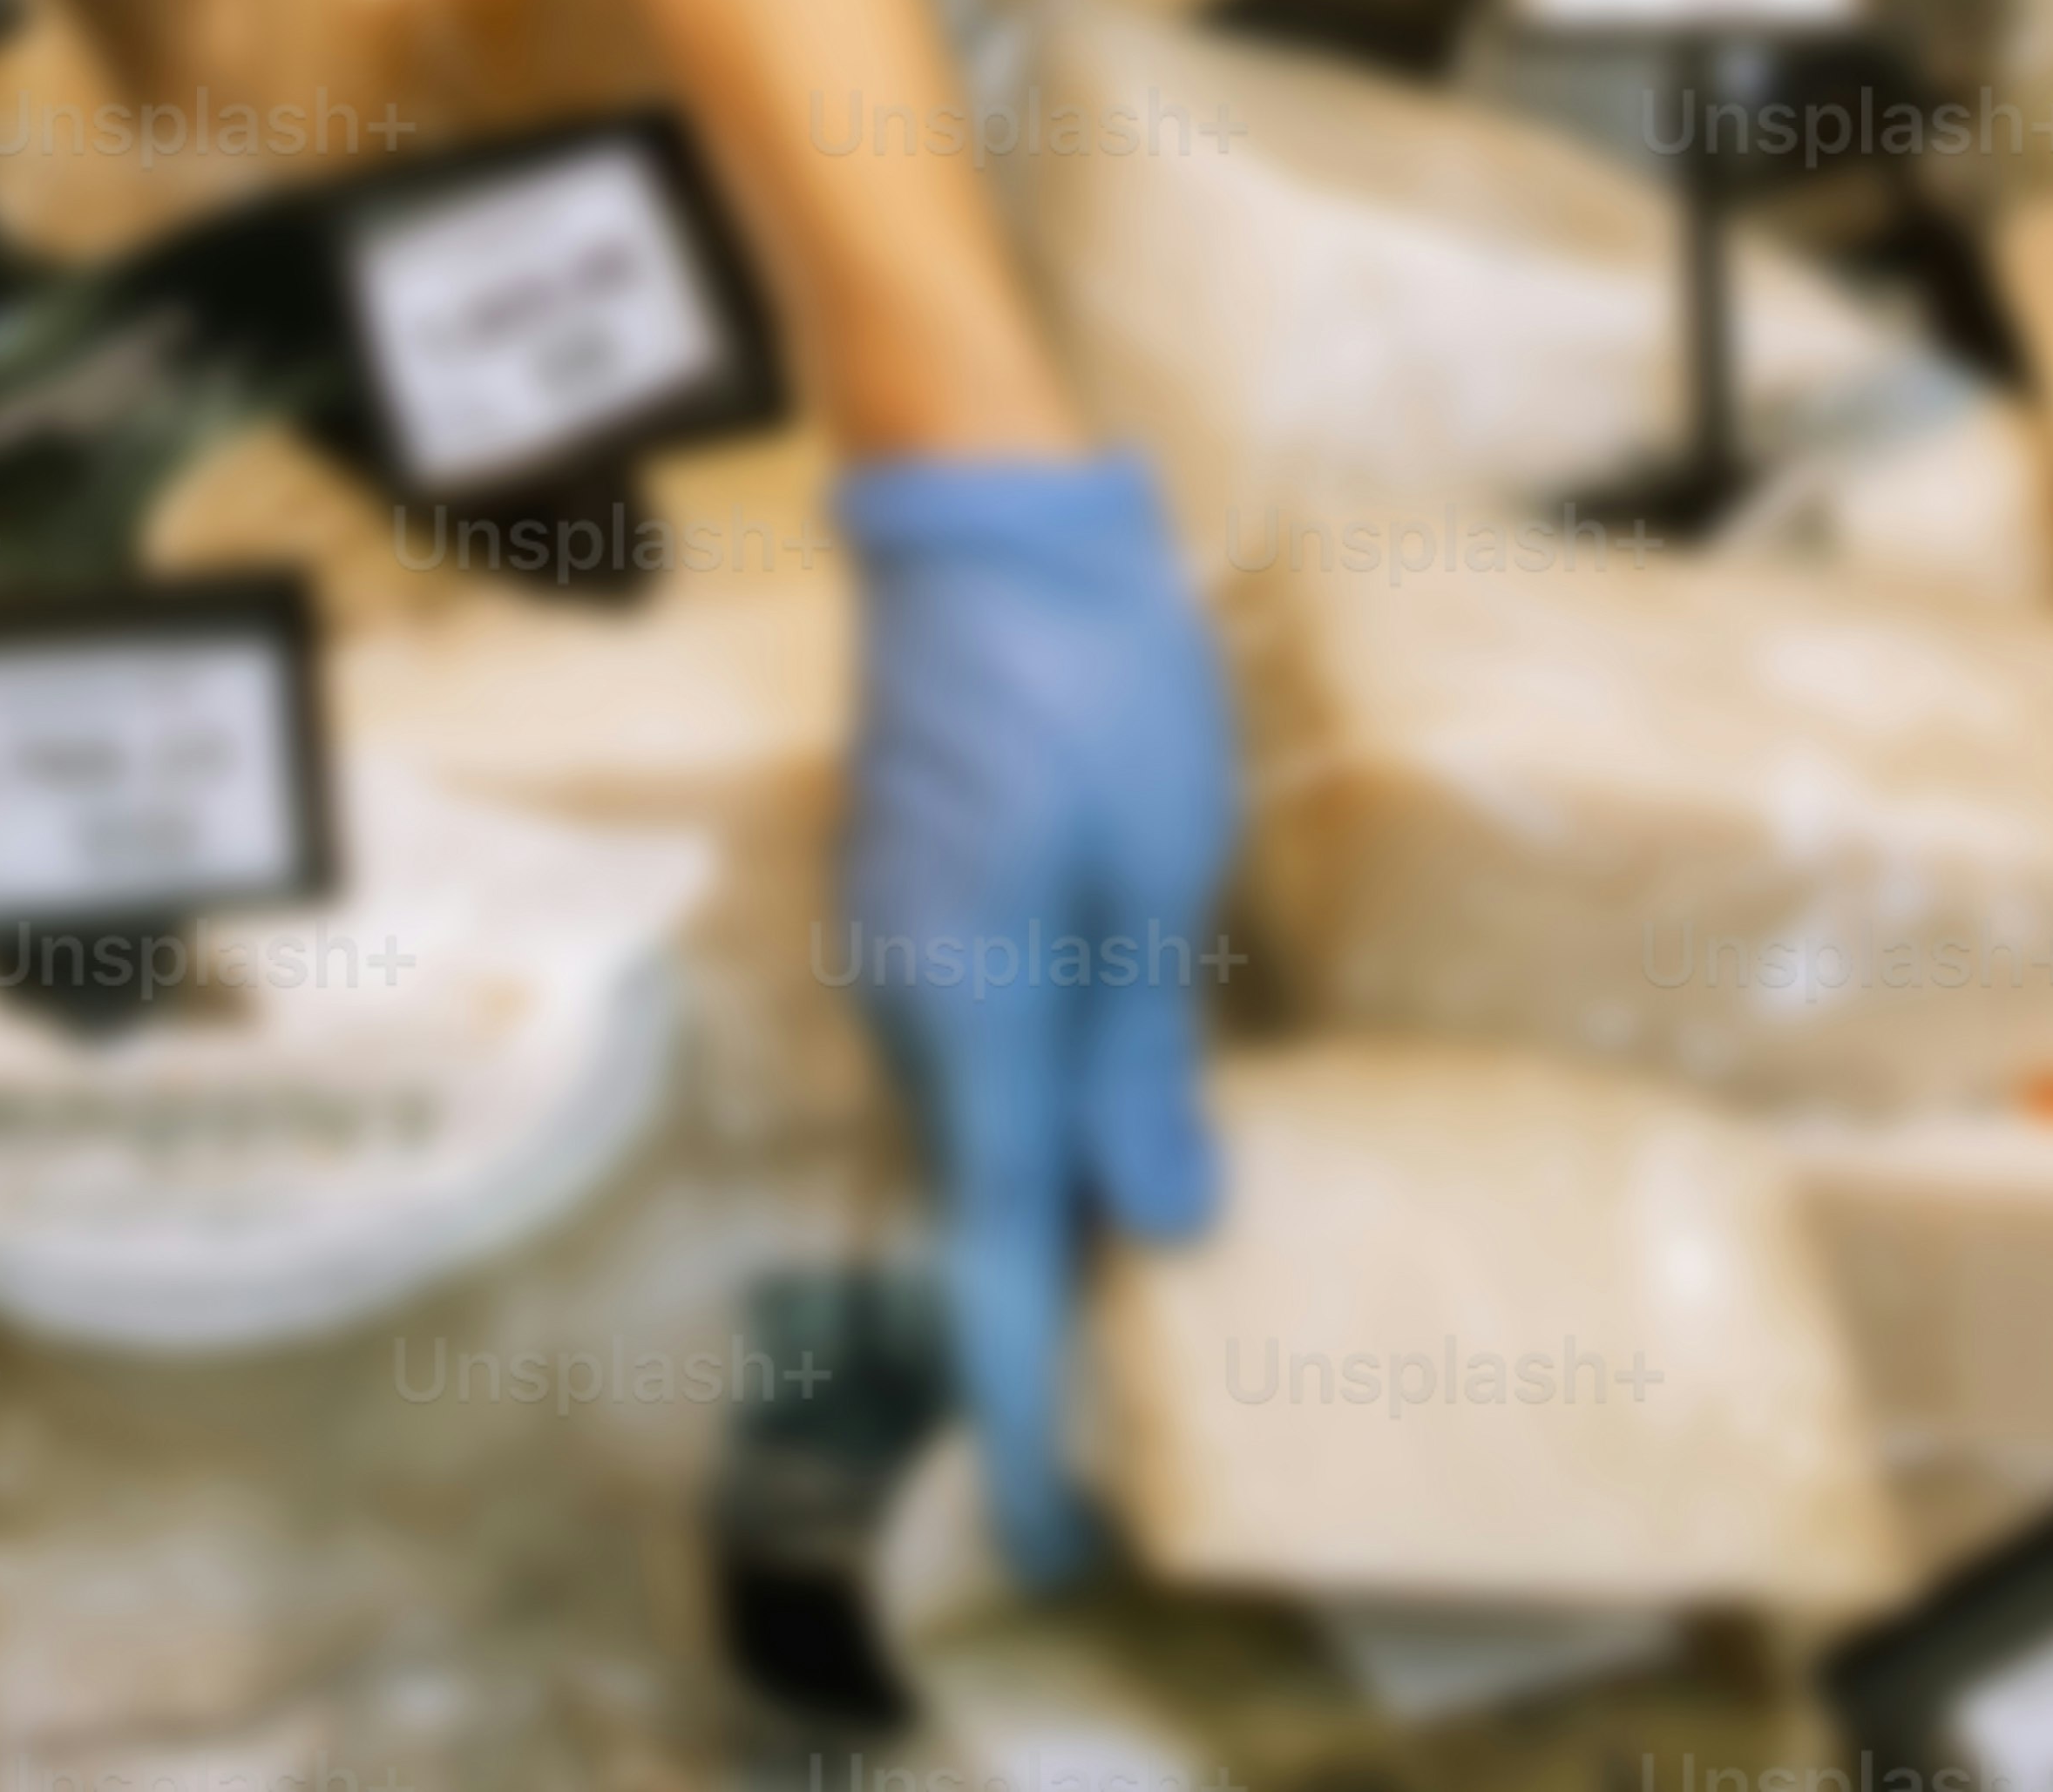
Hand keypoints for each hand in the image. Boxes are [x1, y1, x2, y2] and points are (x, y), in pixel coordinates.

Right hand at [831, 448, 1237, 1586]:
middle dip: (1045, 1329)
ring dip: (1041, 1213)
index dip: (1028, 1411)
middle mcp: (907, 999)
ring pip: (977, 1124)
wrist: (977, 512)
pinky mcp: (912, 895)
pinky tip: (1102, 1126)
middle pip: (978, 1205)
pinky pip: (972, 1050)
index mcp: (971, 1010)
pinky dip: (1029, 1116)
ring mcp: (895, 942)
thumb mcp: (1155, 870)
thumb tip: (1157, 1228)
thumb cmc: (1089, 677)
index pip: (997, 1259)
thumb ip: (1144, 1056)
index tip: (1062, 1540)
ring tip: (1135, 1296)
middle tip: (1134, 1443)